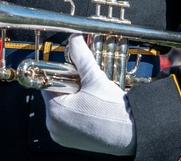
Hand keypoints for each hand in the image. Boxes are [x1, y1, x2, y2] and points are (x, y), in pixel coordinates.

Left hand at [42, 35, 136, 155]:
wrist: (131, 133)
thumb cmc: (113, 109)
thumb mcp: (95, 77)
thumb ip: (81, 55)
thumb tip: (74, 38)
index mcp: (55, 110)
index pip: (48, 83)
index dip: (61, 74)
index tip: (74, 71)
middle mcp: (53, 126)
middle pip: (54, 95)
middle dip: (67, 86)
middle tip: (84, 83)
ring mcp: (61, 136)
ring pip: (61, 108)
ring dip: (72, 99)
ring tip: (89, 95)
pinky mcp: (70, 142)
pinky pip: (67, 120)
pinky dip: (75, 112)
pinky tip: (90, 107)